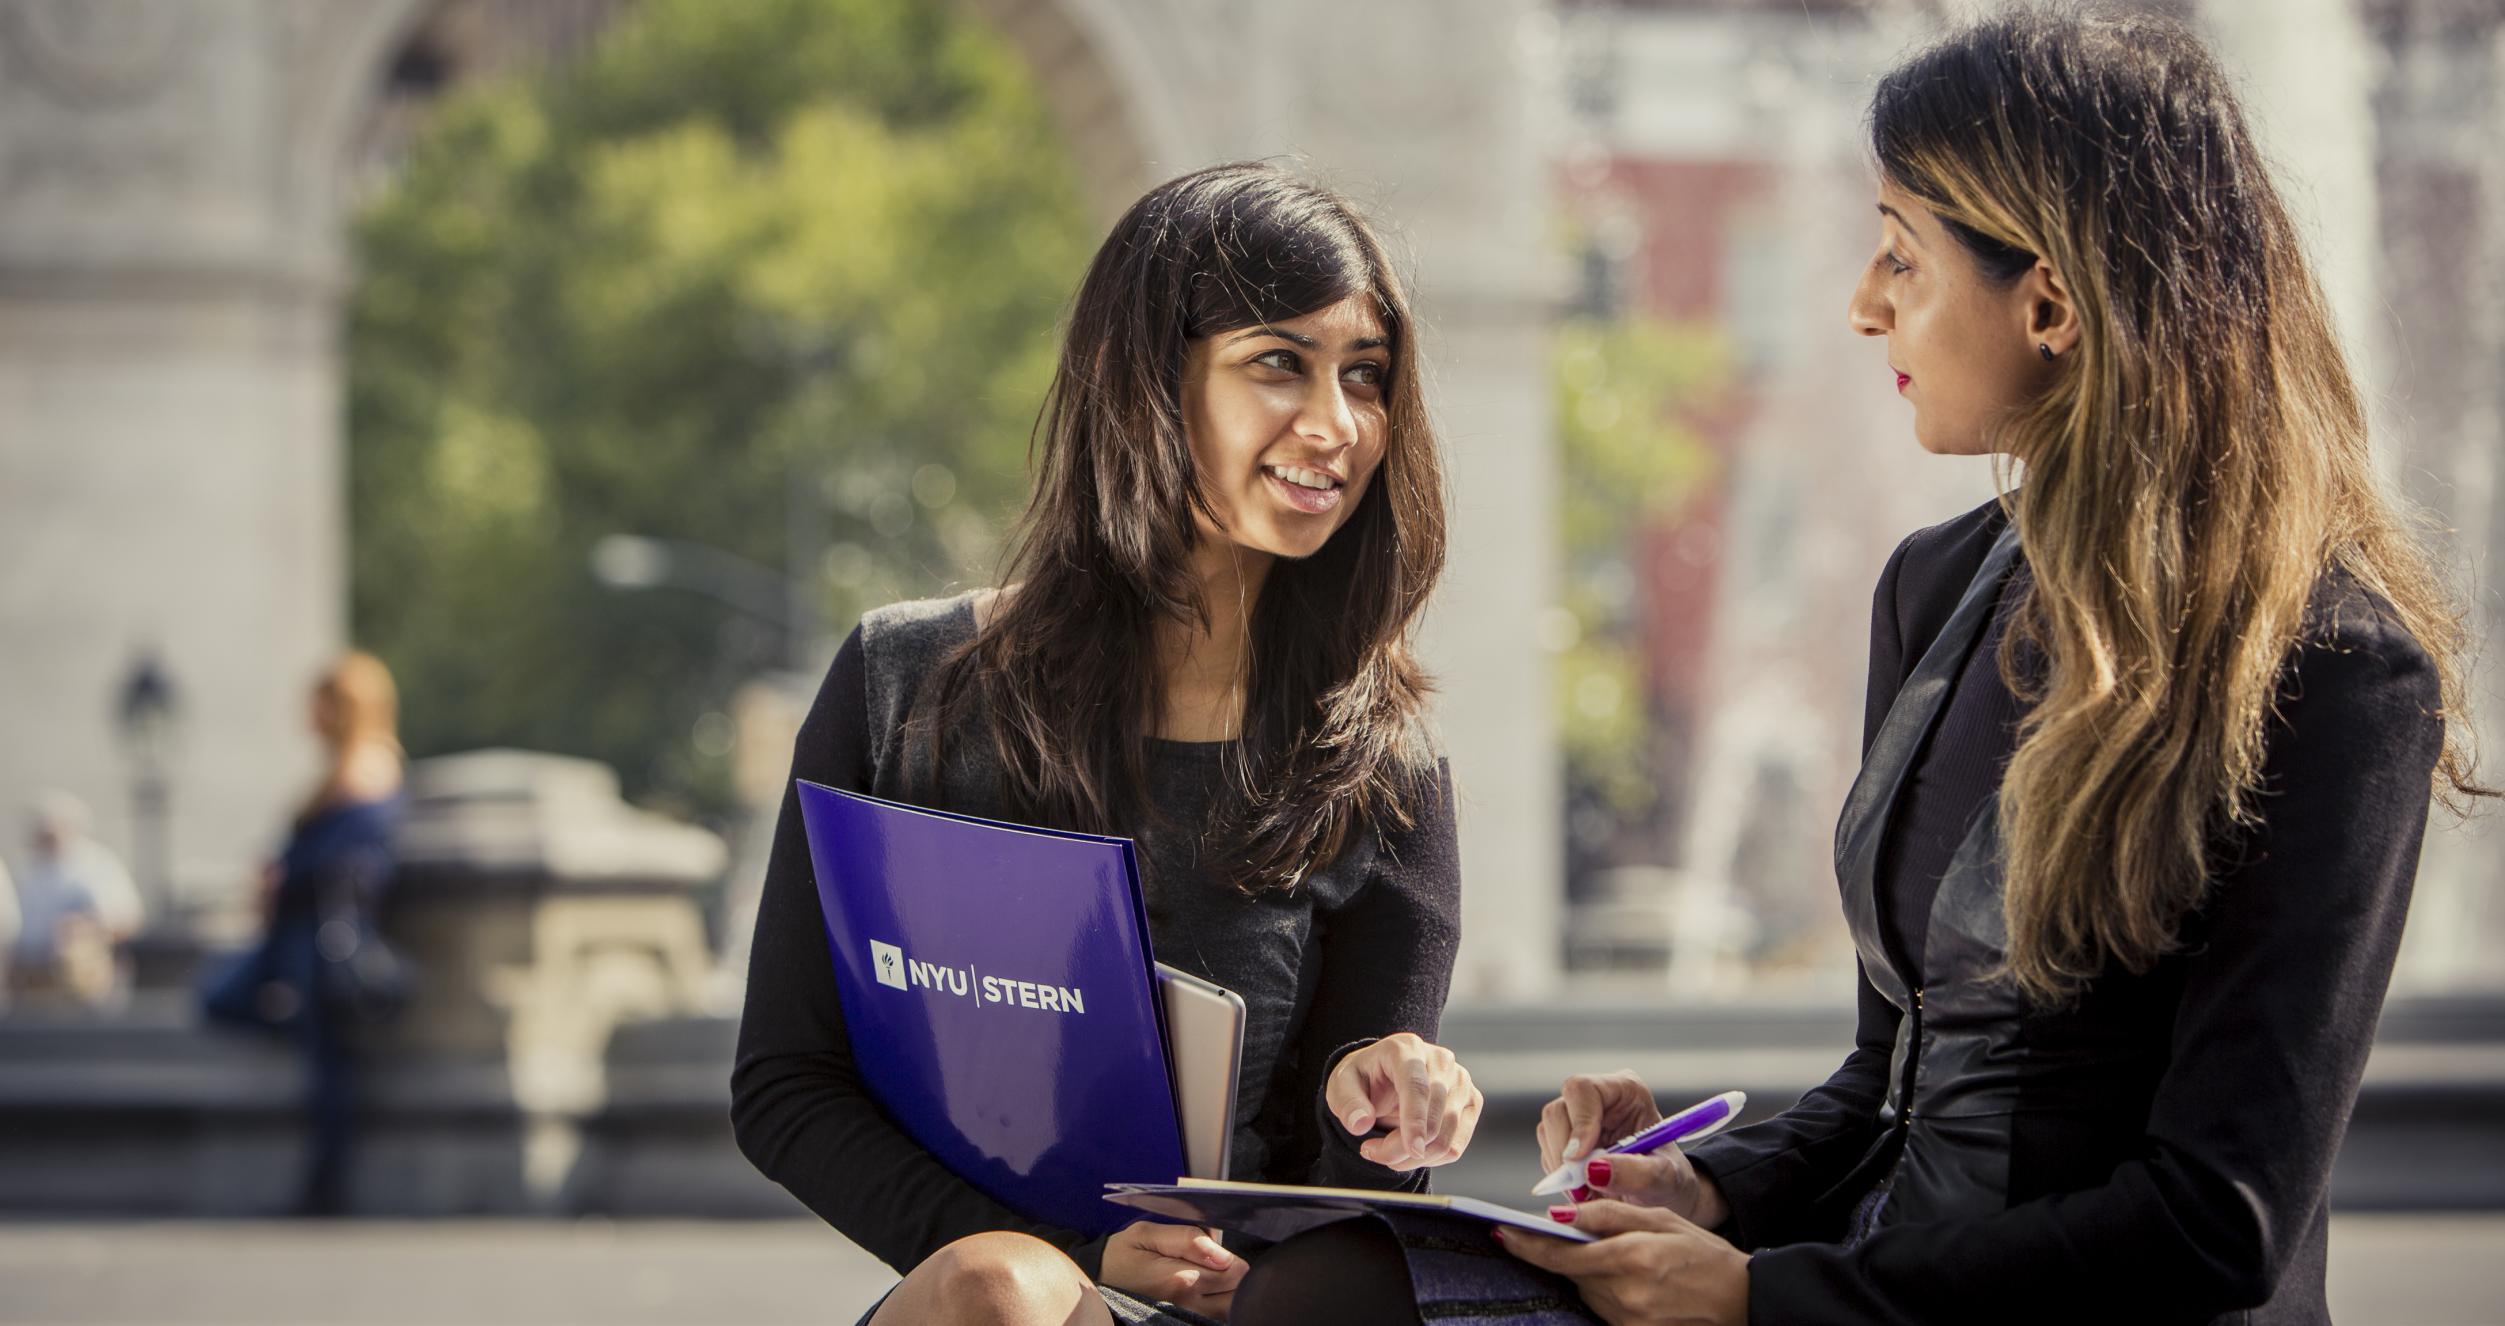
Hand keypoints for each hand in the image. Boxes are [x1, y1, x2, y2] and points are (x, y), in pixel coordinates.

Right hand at [1099, 1220, 1246, 1315]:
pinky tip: (1202, 1289)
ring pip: (1230, 1306)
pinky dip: (1218, 1300)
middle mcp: (1187, 1303)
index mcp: (1178, 1279)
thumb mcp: (1147, 1233)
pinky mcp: (1185, 1321)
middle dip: (1232, 1272)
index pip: (1233, 1271)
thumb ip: (1187, 1238)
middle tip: (1210, 1260)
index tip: (1212, 1247)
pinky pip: (1216, 1314)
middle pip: (1236, 1290)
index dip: (1229, 1255)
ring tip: (1206, 1274)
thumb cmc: (1124, 1253)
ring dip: (1227, 1289)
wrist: (1099, 1279)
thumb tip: (1222, 1253)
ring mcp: (1186, 1316)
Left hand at [1325, 1032, 1482, 1169]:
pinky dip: (1431, 1158)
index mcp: (1407, 1048)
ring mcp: (1461, 1080)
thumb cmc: (1363, 1079)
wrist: (1384, 1076)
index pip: (1417, 1086)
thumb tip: (1361, 1124)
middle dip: (1401, 1148)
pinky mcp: (1471, 1101)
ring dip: (1415, 1158)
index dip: (1415, 1120)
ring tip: (1387, 1152)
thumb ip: (1347, 1103)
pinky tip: (1410, 1150)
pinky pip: (1455, 1146)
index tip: (1412, 1149)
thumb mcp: (1341, 1085)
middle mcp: (1441, 1060)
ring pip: (1446, 1137)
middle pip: (1433, 1118)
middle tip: (1371, 1152)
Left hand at [1496, 1200, 1748, 1325]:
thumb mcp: (1660, 1219)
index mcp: (1630, 1259)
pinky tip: (1630, 1282)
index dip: (1526, 1243)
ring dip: (1590, 1273)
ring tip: (1624, 1260)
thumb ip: (1609, 1214)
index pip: (1559, 1254)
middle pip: (1569, 1273)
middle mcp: (1624, 1296)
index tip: (1500, 1231)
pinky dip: (1606, 1293)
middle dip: (1566, 1253)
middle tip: (1578, 1236)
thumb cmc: (1707, 1256)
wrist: (1745, 1301)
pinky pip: (1603, 1310)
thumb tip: (1561, 1214)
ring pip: (1585, 1291)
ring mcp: (1627, 1321)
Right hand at [1537, 1071, 1724, 1224]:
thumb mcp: (1665, 1178)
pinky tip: (1585, 1190)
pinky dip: (1560, 1177)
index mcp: (1626, 1091)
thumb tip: (1594, 1170)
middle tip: (1581, 1186)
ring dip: (1561, 1168)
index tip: (1580, 1158)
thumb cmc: (1671, 1180)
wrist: (1663, 1198)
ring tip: (1590, 1192)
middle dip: (1564, 1152)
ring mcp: (1577, 1119)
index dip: (1578, 1122)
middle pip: (1557, 1111)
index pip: (1583, 1089)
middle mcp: (1597, 1099)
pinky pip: (1548, 1155)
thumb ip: (1636, 1173)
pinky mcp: (1565, 1141)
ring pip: (1547, 1133)